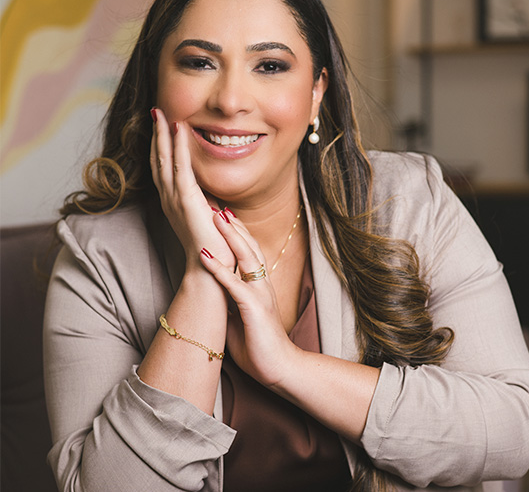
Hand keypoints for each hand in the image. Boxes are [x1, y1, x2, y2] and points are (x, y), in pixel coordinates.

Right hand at [150, 108, 235, 270]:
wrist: (211, 271)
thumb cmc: (213, 249)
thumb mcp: (209, 221)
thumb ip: (208, 207)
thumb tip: (216, 202)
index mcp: (174, 203)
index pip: (164, 168)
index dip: (160, 146)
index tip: (162, 126)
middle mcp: (169, 199)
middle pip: (158, 159)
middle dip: (156, 135)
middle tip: (155, 111)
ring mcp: (175, 199)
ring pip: (165, 159)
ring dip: (163, 134)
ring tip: (161, 113)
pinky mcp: (187, 201)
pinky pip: (181, 167)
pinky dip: (179, 146)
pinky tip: (179, 129)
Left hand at [199, 212, 297, 386]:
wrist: (281, 369)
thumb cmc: (260, 346)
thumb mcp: (240, 318)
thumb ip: (230, 301)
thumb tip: (213, 291)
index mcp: (260, 286)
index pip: (248, 252)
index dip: (235, 232)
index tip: (220, 214)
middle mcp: (262, 284)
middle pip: (248, 246)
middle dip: (232, 224)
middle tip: (216, 202)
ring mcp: (260, 294)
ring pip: (245, 257)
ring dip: (228, 235)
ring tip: (213, 215)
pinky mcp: (254, 308)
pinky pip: (234, 284)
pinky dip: (218, 268)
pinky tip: (204, 255)